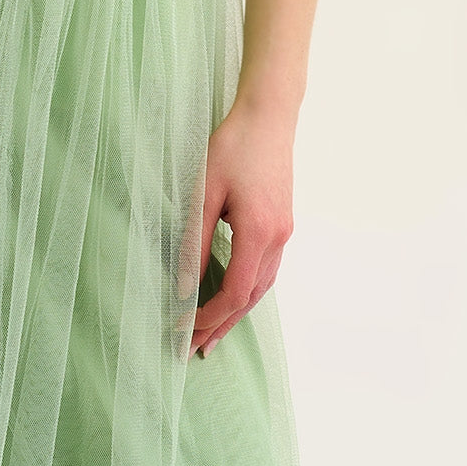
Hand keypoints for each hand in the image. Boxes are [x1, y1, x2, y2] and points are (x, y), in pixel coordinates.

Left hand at [181, 100, 294, 358]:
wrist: (269, 116)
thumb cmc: (232, 146)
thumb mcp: (205, 192)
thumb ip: (194, 241)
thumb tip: (182, 286)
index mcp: (259, 233)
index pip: (234, 292)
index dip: (208, 315)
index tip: (181, 328)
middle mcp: (278, 239)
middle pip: (250, 298)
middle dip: (221, 325)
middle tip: (194, 349)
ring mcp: (285, 232)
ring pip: (261, 287)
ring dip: (236, 312)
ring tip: (212, 334)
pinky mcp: (283, 223)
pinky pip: (266, 270)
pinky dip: (248, 291)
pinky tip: (233, 297)